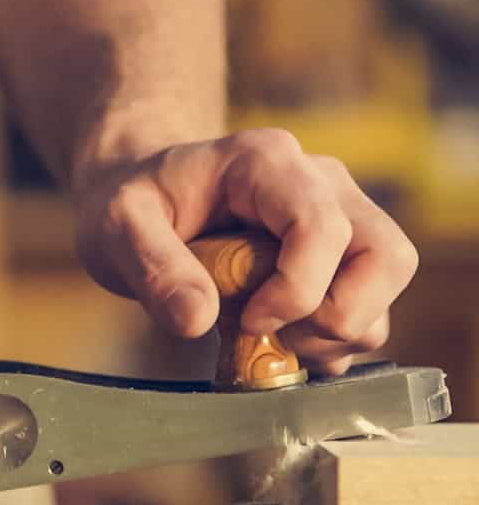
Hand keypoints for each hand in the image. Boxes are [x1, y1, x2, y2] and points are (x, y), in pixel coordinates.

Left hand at [73, 129, 417, 374]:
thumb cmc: (134, 204)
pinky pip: (370, 307)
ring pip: (386, 286)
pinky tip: (277, 341)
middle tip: (271, 335)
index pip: (322, 228)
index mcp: (267, 163)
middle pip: (385, 256)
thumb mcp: (118, 227)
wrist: (145, 198)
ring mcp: (340, 216)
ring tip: (267, 338)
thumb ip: (152, 266)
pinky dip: (333, 340)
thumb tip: (197, 319)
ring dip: (335, 334)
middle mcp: (321, 182)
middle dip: (336, 317)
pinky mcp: (341, 255)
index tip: (247, 320)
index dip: (296, 290)